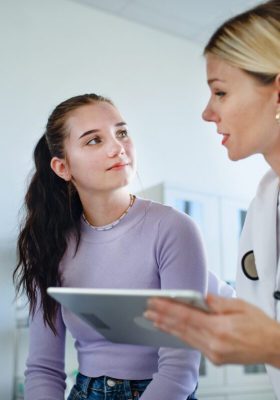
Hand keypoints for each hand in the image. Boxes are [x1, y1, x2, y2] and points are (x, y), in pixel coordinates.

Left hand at [144, 294, 279, 366]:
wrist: (273, 347)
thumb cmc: (260, 326)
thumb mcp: (241, 306)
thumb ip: (219, 303)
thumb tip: (202, 298)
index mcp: (220, 328)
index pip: (187, 316)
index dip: (168, 308)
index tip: (155, 301)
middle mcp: (215, 344)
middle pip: (182, 328)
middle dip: (162, 317)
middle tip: (147, 309)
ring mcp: (214, 354)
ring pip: (185, 338)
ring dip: (168, 327)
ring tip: (153, 319)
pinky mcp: (215, 359)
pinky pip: (193, 344)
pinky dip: (180, 335)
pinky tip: (172, 330)